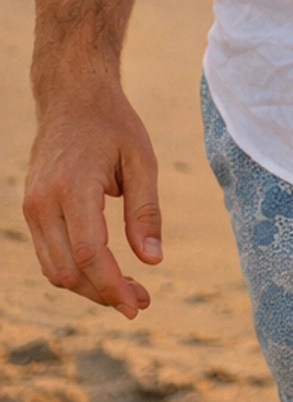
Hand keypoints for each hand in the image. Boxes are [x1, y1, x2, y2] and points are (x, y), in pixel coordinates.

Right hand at [24, 74, 162, 319]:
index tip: (138, 305)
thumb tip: (153, 261)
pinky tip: (105, 273)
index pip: (90, 252)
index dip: (112, 285)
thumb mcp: (142, 160)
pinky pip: (49, 255)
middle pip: (68, 270)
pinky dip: (75, 271)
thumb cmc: (112, 124)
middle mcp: (44, 201)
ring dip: (89, 288)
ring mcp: (31, 207)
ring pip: (54, 269)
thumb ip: (146, 211)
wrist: (70, 96)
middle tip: (141, 301)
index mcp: (74, 186)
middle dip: (103, 293)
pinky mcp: (31, 210)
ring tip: (128, 291)